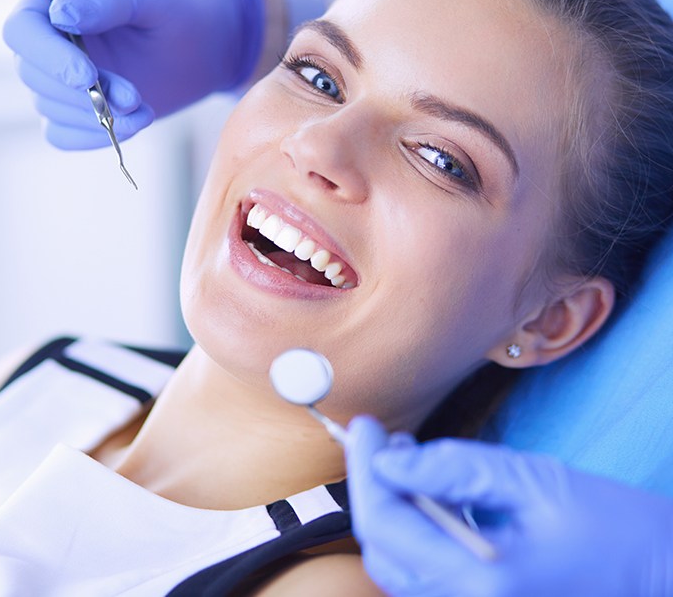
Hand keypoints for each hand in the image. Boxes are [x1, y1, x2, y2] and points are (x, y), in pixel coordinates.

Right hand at [3, 0, 262, 148]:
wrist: (206, 43)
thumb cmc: (176, 6)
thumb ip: (104, 1)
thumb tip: (59, 15)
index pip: (23, 31)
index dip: (48, 57)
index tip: (86, 77)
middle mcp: (50, 40)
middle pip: (36, 77)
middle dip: (84, 95)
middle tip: (134, 97)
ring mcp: (63, 78)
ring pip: (52, 109)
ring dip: (96, 118)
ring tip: (144, 111)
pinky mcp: (81, 109)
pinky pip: (63, 135)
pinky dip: (92, 137)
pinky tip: (131, 126)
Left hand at [346, 416, 672, 596]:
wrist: (658, 575)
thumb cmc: (609, 525)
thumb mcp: (529, 478)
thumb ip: (454, 467)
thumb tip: (387, 456)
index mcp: (479, 581)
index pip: (385, 525)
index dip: (364, 468)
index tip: (364, 425)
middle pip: (382, 546)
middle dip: (372, 485)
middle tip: (381, 436)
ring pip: (397, 561)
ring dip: (391, 504)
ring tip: (407, 455)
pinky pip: (424, 570)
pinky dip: (415, 525)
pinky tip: (431, 490)